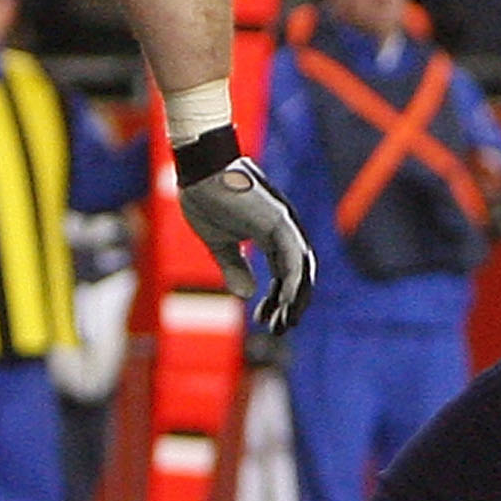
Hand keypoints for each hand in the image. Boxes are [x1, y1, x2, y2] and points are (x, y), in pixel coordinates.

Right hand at [177, 148, 316, 336]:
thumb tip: (246, 295)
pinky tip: (286, 301)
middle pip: (297, 273)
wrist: (199, 171)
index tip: (265, 319)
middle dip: (290, 303)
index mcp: (270, 235)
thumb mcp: (218, 243)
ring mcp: (284, 225)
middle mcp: (283, 231)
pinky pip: (293, 255)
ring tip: (284, 323)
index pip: (283, 272)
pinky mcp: (278, 221)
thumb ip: (234, 267)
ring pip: (300, 268)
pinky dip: (293, 280)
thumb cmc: (205, 200)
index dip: (277, 297)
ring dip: (295, 298)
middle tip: (279, 329)